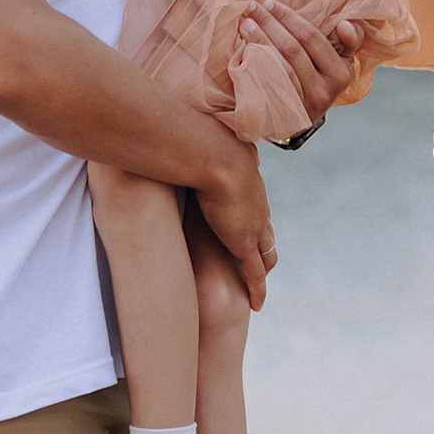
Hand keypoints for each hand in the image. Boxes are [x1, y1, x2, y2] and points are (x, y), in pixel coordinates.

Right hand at [191, 137, 275, 310]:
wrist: (210, 152)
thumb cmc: (198, 139)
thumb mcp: (195, 139)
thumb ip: (186, 140)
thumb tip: (170, 129)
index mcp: (246, 178)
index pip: (252, 202)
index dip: (249, 213)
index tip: (242, 217)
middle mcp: (255, 203)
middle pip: (263, 229)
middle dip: (261, 243)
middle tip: (256, 254)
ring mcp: (252, 224)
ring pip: (263, 253)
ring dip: (261, 267)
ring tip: (257, 282)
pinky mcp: (244, 243)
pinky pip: (254, 272)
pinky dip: (257, 288)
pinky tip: (257, 304)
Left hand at [241, 0, 360, 129]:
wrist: (302, 120)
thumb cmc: (320, 81)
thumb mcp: (341, 62)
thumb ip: (349, 41)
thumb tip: (345, 23)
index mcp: (340, 74)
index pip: (312, 38)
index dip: (289, 18)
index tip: (270, 3)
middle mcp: (323, 91)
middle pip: (292, 49)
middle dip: (270, 24)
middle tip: (251, 7)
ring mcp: (302, 105)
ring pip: (278, 66)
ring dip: (259, 40)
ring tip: (245, 23)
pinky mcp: (284, 114)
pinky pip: (267, 83)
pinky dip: (254, 63)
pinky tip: (243, 48)